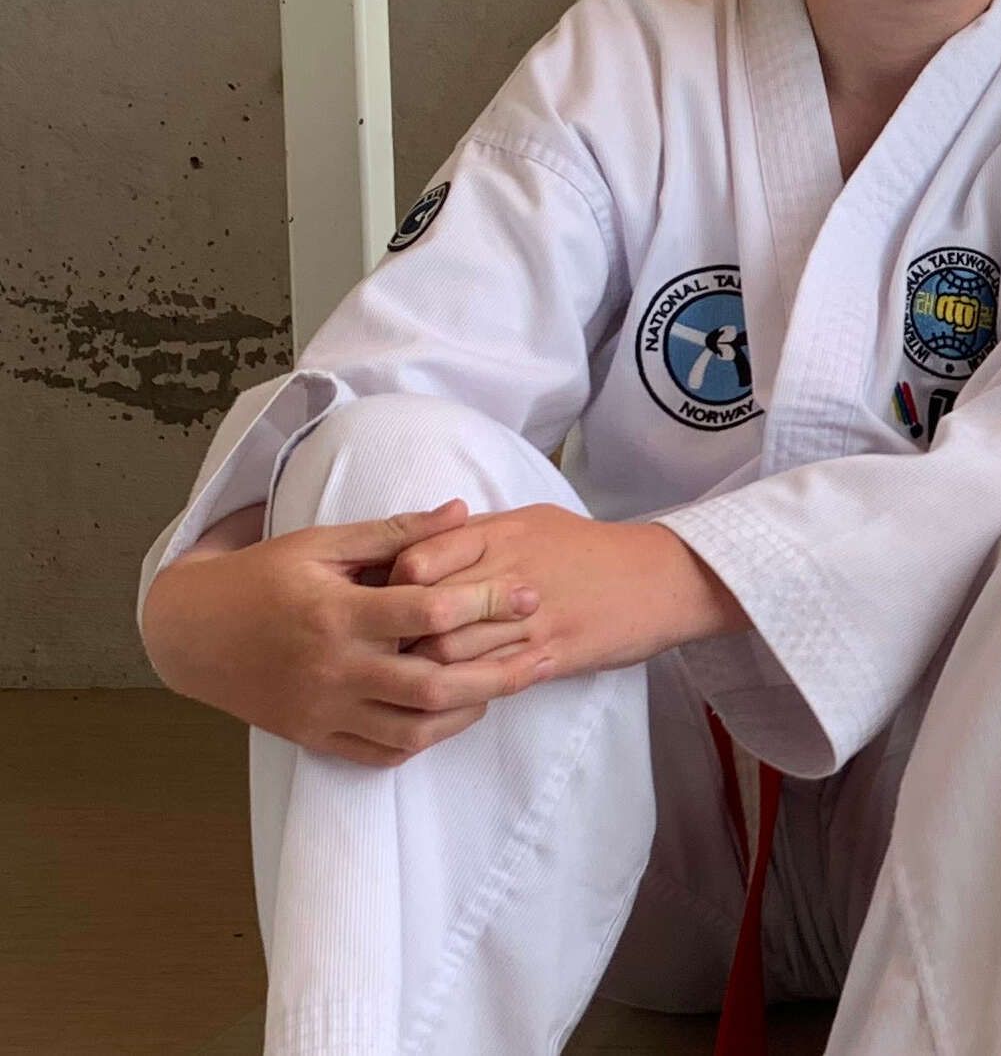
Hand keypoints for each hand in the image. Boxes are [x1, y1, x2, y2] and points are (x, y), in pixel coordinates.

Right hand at [143, 500, 555, 765]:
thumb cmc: (263, 576)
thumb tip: (461, 511)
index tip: (528, 593)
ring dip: (470, 712)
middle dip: (501, 673)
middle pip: (435, 685)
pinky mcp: (315, 738)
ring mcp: (324, 711)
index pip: (429, 613)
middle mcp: (334, 670)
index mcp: (337, 614)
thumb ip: (395, 532)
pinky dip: (425, 739)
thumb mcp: (322, 542)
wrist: (189, 633)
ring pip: (415, 730)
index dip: (486, 602)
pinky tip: (456, 714)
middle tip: (545, 653)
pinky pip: (382, 754)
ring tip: (508, 685)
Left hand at [390, 506, 745, 676]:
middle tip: (381, 650)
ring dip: (423, 669)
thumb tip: (421, 543)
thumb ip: (476, 532)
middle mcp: (509, 575)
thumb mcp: (533, 520)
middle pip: (424, 613)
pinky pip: (492, 679)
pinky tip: (452, 694)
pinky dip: (465, 690)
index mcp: (501, 535)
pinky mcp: (551, 654)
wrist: (661, 577)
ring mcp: (531, 619)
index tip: (382, 602)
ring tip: (408, 678)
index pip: (417, 561)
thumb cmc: (592, 547)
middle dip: (396, 635)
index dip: (389, 587)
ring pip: (451, 653)